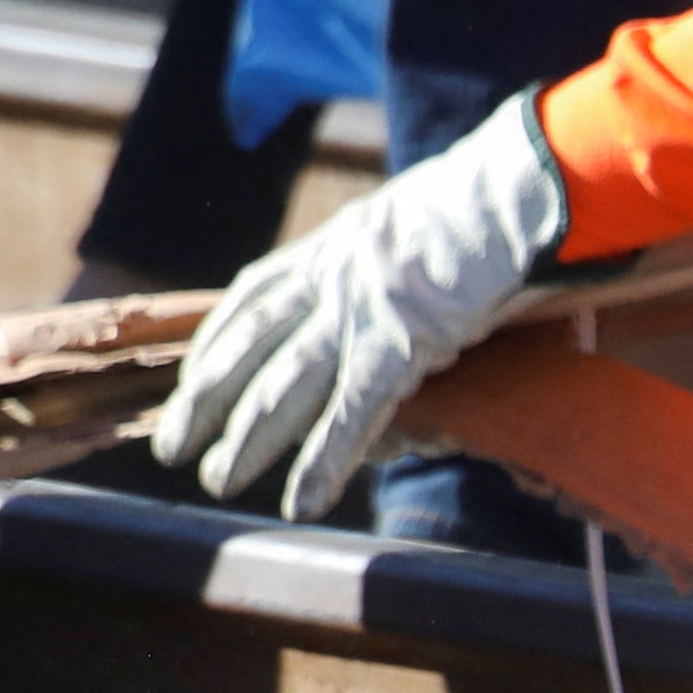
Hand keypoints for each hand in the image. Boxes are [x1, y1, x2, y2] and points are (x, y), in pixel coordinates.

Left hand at [152, 90, 569, 521]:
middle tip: (174, 447)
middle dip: (206, 401)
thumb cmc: (486, 206)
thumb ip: (390, 265)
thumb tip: (395, 313)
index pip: (253, 296)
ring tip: (215, 481)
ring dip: (246, 440)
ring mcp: (358, 311)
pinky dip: (322, 462)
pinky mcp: (399, 346)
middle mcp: (330, 277)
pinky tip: (301, 501)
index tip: (191, 378)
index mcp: (334, 246)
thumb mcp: (416, 226)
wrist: (518, 191)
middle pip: (250, 348)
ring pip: (284, 386)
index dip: (218, 341)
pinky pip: (351, 414)